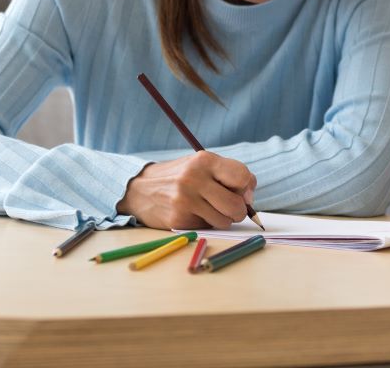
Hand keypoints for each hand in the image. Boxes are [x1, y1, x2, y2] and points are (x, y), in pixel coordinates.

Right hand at [116, 151, 256, 229]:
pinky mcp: (178, 220)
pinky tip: (193, 214)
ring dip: (222, 219)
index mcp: (204, 160)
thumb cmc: (180, 177)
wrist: (139, 189)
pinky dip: (205, 224)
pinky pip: (207, 228)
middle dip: (238, 211)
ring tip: (208, 209)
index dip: (247, 189)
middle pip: (236, 206)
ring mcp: (185, 200)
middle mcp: (194, 178)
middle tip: (229, 208)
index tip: (242, 193)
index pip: (242, 176)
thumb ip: (228, 175)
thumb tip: (249, 198)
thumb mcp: (201, 165)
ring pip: (224, 221)